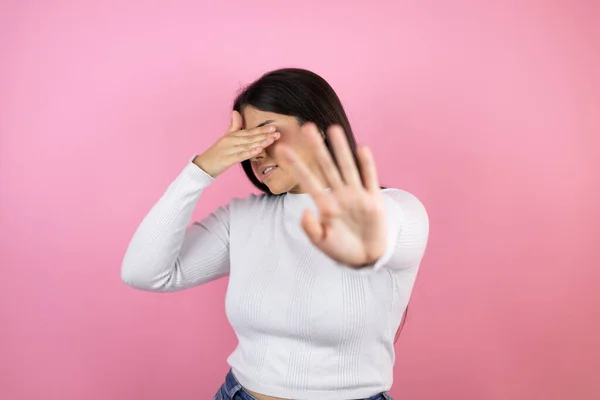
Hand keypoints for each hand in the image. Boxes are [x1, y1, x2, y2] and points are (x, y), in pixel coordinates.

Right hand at [194, 111, 279, 176]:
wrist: (204, 165)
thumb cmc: (217, 152)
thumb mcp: (226, 138)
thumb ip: (234, 126)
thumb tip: (236, 111)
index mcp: (232, 136)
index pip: (249, 132)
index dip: (261, 129)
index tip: (273, 127)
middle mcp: (231, 140)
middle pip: (250, 137)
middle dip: (264, 135)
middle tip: (276, 133)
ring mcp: (229, 149)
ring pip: (247, 145)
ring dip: (260, 142)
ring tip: (271, 140)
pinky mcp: (227, 159)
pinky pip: (240, 155)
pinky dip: (250, 152)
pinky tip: (259, 150)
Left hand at [276, 124, 386, 267]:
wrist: (365, 257)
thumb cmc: (341, 248)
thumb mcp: (321, 242)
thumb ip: (311, 229)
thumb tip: (306, 212)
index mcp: (325, 204)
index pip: (307, 180)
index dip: (295, 165)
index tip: (281, 150)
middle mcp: (340, 194)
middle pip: (326, 167)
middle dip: (317, 148)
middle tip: (306, 128)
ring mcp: (356, 195)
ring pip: (347, 167)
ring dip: (340, 149)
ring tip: (333, 129)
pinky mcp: (373, 200)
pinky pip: (370, 179)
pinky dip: (366, 164)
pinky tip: (361, 148)